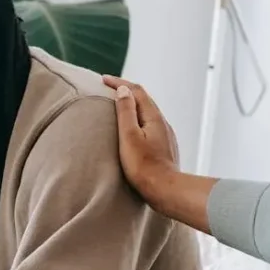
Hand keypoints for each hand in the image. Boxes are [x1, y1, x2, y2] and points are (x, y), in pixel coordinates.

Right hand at [102, 75, 179, 210]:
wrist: (165, 191)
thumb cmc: (144, 167)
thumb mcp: (129, 136)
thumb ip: (126, 111)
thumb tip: (123, 90)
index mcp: (153, 117)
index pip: (136, 91)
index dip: (119, 83)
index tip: (103, 79)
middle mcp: (163, 123)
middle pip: (144, 100)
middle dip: (126, 91)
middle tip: (109, 88)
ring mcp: (166, 136)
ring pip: (148, 113)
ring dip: (133, 106)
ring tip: (119, 106)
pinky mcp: (165, 148)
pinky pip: (151, 126)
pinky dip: (139, 120)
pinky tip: (134, 129)